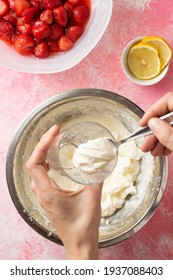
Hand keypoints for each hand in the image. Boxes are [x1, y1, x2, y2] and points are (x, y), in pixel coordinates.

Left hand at [26, 125, 102, 259]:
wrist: (80, 244)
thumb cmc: (83, 225)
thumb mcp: (93, 198)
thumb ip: (98, 177)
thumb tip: (103, 161)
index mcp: (48, 192)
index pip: (35, 163)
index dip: (42, 145)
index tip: (54, 132)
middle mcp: (42, 193)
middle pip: (34, 163)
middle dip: (43, 145)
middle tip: (55, 133)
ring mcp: (44, 197)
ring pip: (36, 171)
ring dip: (43, 155)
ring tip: (54, 143)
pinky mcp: (48, 199)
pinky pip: (41, 177)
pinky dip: (45, 165)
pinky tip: (54, 163)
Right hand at [140, 92, 172, 155]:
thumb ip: (167, 134)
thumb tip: (153, 124)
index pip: (168, 99)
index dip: (153, 111)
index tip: (143, 124)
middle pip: (169, 114)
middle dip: (155, 131)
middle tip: (146, 145)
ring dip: (161, 138)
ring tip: (153, 152)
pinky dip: (170, 140)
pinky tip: (164, 150)